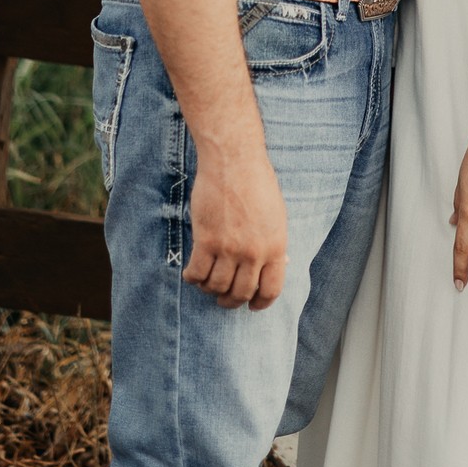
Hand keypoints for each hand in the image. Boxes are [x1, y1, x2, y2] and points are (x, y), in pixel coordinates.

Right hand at [186, 134, 288, 310]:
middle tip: (224, 298)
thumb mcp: (276, 215)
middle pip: (241, 293)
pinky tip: (191, 273)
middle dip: (231, 301)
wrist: (234, 160)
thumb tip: (276, 264)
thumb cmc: (257, 182)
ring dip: (210, 289)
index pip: (271, 289)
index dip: (260, 303)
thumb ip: (274, 243)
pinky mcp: (206, 240)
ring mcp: (229, 248)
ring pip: (217, 286)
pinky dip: (193, 278)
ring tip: (207, 283)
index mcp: (275, 246)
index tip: (252, 306)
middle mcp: (254, 252)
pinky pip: (197, 273)